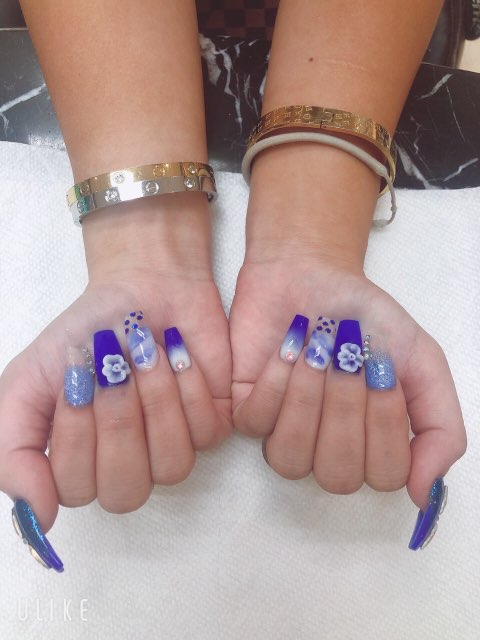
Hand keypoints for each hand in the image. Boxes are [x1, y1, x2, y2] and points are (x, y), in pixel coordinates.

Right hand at [0, 195, 231, 542]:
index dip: (77, 433)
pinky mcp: (213, 425)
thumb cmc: (84, 333)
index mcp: (81, 464)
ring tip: (146, 355)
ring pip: (171, 467)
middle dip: (117, 420)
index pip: (77, 489)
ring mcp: (173, 448)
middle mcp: (128, 466)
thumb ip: (13, 451)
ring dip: (155, 401)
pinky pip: (206, 431)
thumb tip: (36, 519)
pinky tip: (177, 354)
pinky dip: (188, 384)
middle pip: (126, 490)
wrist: (140, 289)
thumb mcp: (27, 383)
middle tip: (112, 367)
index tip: (75, 379)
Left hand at [230, 255, 465, 514]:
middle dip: (346, 407)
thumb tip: (424, 495)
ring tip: (317, 353)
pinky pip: (256, 423)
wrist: (312, 274)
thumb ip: (440, 428)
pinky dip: (275, 382)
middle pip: (338, 474)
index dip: (385, 422)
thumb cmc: (367, 317)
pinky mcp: (246, 412)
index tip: (382, 368)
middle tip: (348, 356)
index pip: (384, 475)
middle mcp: (327, 449)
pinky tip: (287, 351)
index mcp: (372, 444)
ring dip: (308, 399)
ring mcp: (283, 434)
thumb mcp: (422, 361)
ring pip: (291, 460)